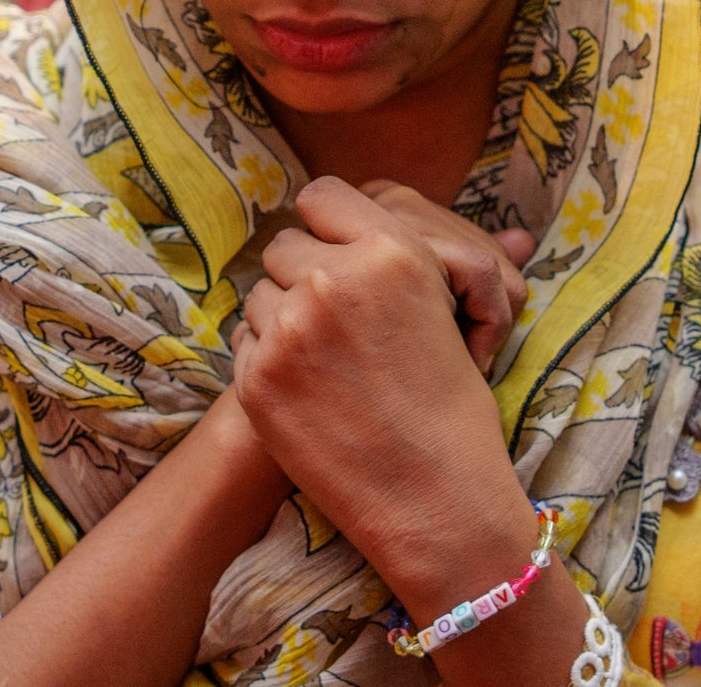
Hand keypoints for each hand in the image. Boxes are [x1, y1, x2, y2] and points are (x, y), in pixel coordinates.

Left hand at [233, 178, 529, 594]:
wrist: (437, 503)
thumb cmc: (456, 411)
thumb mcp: (451, 314)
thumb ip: (410, 258)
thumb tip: (451, 216)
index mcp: (392, 252)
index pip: (322, 196)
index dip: (326, 223)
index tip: (334, 250)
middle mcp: (334, 279)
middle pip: (283, 245)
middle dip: (303, 274)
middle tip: (335, 317)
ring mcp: (288, 330)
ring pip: (259, 294)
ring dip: (283, 317)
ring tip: (326, 361)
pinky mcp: (257, 379)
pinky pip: (245, 342)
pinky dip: (268, 360)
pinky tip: (308, 391)